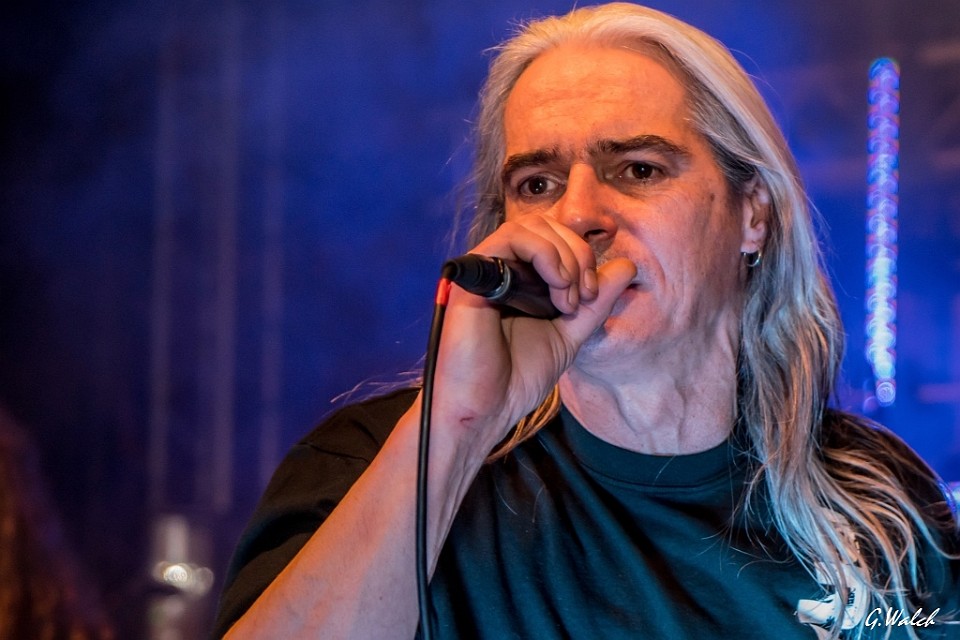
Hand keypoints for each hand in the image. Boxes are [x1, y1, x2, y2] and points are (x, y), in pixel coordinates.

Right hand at [431, 214, 636, 453]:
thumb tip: (627, 265)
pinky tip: (556, 286)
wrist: (487, 407)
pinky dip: (544, 253)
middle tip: (583, 295)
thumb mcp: (570, 334)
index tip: (591, 296)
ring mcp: (485, 270)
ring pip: (529, 226)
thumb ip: (595, 301)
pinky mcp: (472, 275)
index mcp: (520, 279)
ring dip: (563, 255)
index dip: (583, 256)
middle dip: (577, 253)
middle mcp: (501, 269)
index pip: (554, 238)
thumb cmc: (518, 377)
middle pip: (545, 225)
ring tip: (568, 297)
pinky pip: (510, 238)